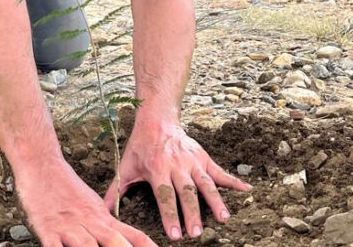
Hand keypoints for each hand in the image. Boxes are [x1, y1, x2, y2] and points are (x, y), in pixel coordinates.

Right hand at [17, 158, 157, 246]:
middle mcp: (89, 222)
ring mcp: (68, 226)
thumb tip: (123, 239)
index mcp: (103, 217)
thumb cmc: (65, 187)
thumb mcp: (92, 204)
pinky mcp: (47, 229)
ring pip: (86, 246)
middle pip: (114, 242)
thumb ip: (107, 222)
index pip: (133, 235)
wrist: (41, 164)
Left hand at [103, 118, 250, 240]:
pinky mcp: (204, 158)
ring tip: (223, 219)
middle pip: (187, 193)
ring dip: (215, 201)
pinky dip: (234, 181)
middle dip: (192, 214)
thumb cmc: (140, 147)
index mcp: (157, 169)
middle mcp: (177, 165)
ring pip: (206, 183)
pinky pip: (220, 171)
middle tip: (197, 233)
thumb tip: (104, 212)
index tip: (175, 234)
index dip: (170, 215)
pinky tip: (248, 190)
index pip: (165, 196)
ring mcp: (193, 161)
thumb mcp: (125, 167)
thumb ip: (115, 191)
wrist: (157, 119)